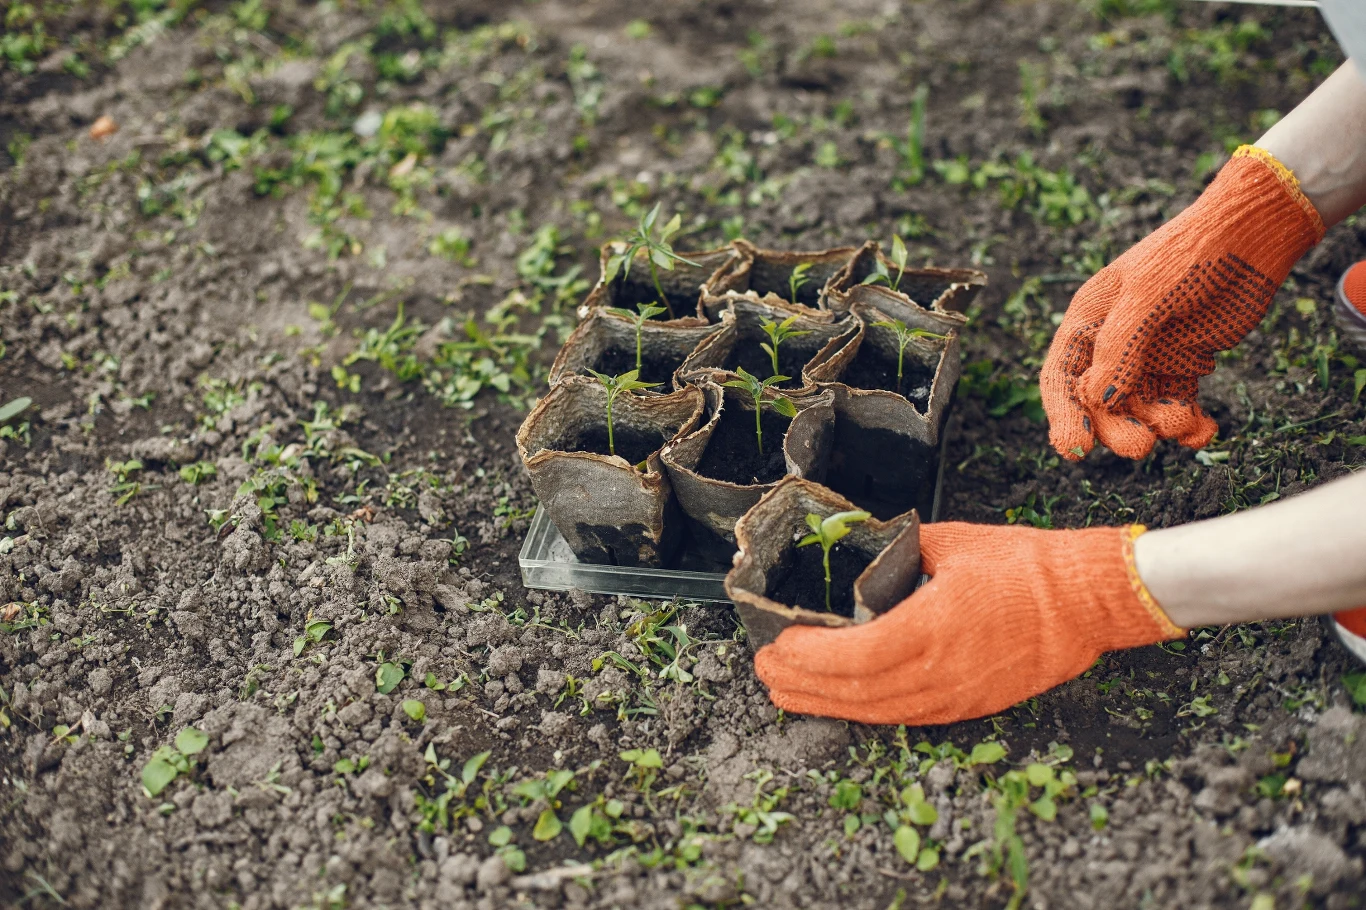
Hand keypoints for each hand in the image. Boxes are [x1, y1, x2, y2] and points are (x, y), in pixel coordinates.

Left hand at [753, 522, 1183, 725]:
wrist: (1088, 602)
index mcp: (933, 628)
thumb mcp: (951, 543)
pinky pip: (903, 716)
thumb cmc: (1026, 568)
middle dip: (800, 684)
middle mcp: (940, 672)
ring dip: (824, 704)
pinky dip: (863, 711)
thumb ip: (898, 551)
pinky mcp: (967, 707)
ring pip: (875, 712)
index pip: (854, 655)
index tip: (778, 644)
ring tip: (785, 693)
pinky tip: (839, 702)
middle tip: (764, 671)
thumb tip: (861, 548)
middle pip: (854, 692)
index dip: (809, 656)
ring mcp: (954, 697)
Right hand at [1041, 147, 1324, 459]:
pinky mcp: (1185, 364)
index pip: (1062, 378)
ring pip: (1140, 410)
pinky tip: (1205, 431)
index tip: (1076, 449)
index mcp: (1088, 321)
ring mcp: (1149, 356)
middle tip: (1141, 446)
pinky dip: (1190, 426)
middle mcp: (1112, 344)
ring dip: (1159, 426)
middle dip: (1116, 429)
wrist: (1251, 234)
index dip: (1064, 415)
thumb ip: (1120, 347)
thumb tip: (1099, 399)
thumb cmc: (1190, 253)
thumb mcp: (1147, 294)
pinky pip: (1178, 406)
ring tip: (1185, 423)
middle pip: (1100, 404)